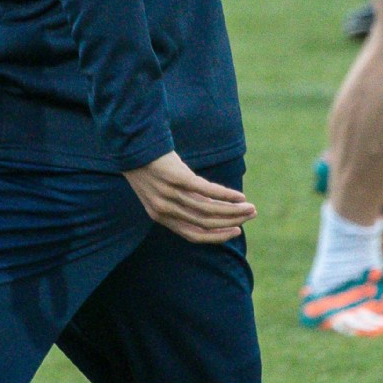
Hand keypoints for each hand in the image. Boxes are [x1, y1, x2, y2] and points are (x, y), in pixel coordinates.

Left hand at [124, 152, 255, 244]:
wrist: (131, 145)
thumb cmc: (148, 166)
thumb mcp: (160, 190)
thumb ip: (181, 201)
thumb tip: (210, 207)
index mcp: (160, 216)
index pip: (193, 235)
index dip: (216, 236)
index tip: (235, 230)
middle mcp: (165, 210)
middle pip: (205, 223)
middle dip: (231, 221)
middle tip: (251, 215)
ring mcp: (170, 194)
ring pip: (208, 209)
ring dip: (233, 210)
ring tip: (250, 207)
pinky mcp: (177, 178)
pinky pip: (207, 191)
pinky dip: (226, 195)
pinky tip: (239, 196)